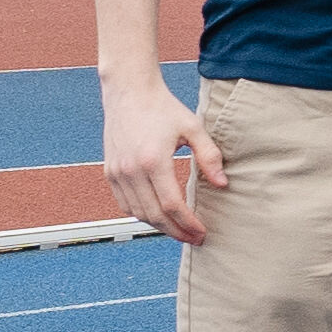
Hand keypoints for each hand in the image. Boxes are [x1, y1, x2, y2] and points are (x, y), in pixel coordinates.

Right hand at [105, 70, 226, 245]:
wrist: (129, 92)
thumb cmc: (164, 108)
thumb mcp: (193, 127)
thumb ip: (209, 156)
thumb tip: (222, 184)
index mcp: (153, 161)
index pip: (171, 205)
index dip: (187, 223)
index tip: (202, 232)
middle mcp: (131, 170)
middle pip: (154, 215)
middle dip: (176, 232)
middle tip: (194, 238)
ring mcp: (117, 173)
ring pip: (138, 213)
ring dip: (159, 226)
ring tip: (180, 230)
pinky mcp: (110, 172)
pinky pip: (125, 204)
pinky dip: (142, 215)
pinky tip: (159, 216)